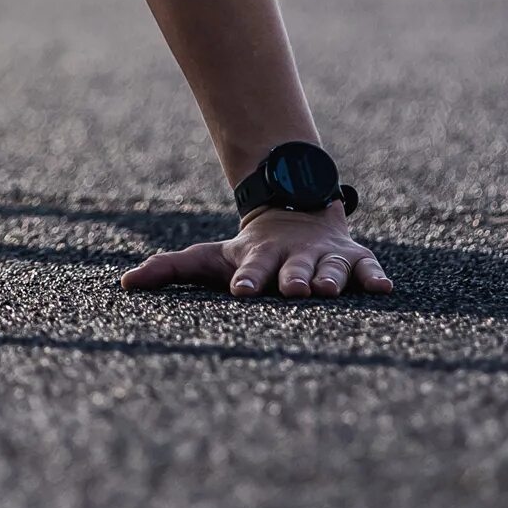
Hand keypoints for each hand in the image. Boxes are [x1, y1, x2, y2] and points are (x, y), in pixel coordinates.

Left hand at [118, 206, 393, 299]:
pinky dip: (375, 276)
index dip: (247, 279)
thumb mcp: (209, 259)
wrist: (296, 216)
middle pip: (293, 270)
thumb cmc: (247, 253)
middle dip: (292, 279)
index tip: (241, 291)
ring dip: (331, 279)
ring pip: (330, 270)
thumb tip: (123, 284)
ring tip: (329, 290)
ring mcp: (325, 258)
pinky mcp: (354, 260)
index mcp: (258, 259)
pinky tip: (384, 287)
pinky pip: (368, 268)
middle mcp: (293, 258)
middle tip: (293, 290)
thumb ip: (168, 270)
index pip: (250, 270)